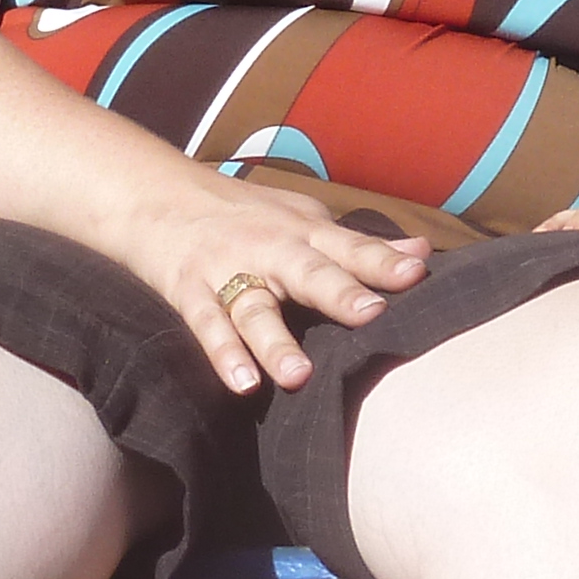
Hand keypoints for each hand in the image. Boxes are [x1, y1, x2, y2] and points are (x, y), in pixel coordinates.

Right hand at [131, 167, 428, 395]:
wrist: (156, 195)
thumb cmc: (246, 214)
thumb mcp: (304, 219)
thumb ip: (358, 244)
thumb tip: (422, 252)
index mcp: (305, 232)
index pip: (351, 247)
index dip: (384, 261)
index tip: (418, 274)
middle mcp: (271, 248)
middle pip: (308, 273)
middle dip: (339, 293)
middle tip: (371, 315)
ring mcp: (228, 270)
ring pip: (255, 310)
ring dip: (277, 343)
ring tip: (299, 376)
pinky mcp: (189, 292)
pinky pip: (208, 326)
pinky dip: (223, 354)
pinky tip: (242, 382)